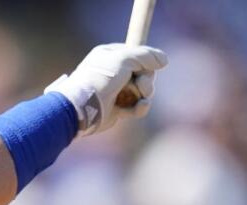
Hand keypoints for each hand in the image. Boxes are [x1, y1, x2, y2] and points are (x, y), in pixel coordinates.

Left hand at [45, 43, 167, 135]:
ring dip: (145, 94)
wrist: (82, 107)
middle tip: (141, 85)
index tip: (152, 65)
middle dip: (147, 80)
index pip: (137, 54)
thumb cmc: (100, 79)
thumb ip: (146, 56)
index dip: (147, 61)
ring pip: (142, 90)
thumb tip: (164, 60)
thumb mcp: (124, 59)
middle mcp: (113, 72)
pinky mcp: (117, 109)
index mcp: (110, 56)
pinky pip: (137, 106)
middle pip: (144, 73)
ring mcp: (115, 91)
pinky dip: (140, 107)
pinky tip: (139, 107)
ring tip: (139, 97)